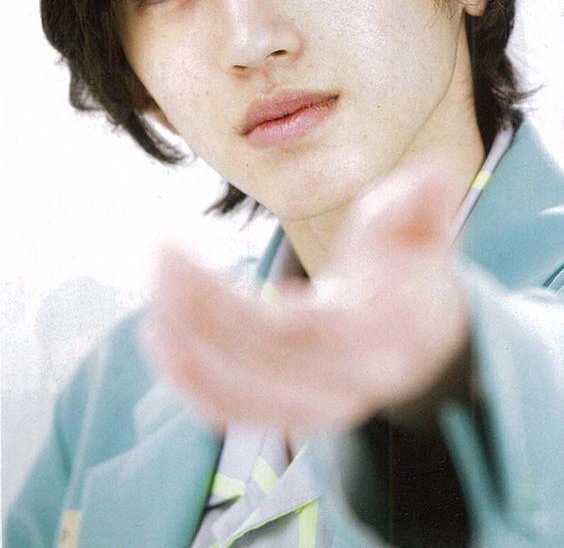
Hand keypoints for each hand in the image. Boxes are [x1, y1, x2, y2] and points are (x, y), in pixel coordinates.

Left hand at [142, 159, 470, 437]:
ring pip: (241, 397)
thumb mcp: (422, 234)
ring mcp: (320, 408)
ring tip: (152, 289)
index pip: (301, 332)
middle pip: (262, 362)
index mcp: (382, 334)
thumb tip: (434, 177)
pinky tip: (159, 336)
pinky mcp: (292, 413)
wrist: (424, 336)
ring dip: (185, 349)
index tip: (183, 259)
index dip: (233, 305)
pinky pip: (234, 412)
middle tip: (160, 255)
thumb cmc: (411, 272)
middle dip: (198, 312)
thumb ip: (423, 207)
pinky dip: (191, 382)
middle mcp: (352, 384)